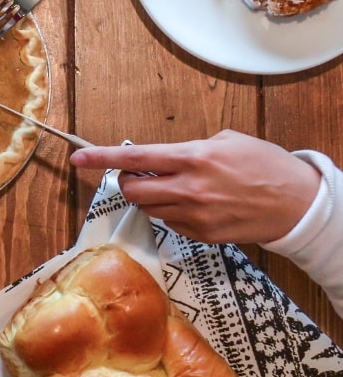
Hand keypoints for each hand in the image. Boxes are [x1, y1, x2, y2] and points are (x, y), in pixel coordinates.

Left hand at [69, 130, 320, 243]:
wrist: (297, 204)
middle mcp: (188, 188)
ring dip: (151, 198)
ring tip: (175, 188)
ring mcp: (193, 216)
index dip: (103, 158)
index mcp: (193, 158)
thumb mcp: (227, 141)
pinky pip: (169, 223)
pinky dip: (171, 213)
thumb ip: (188, 149)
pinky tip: (194, 204)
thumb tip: (163, 159)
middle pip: (133, 191)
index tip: (79, 159)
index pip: (135, 159)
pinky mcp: (200, 235)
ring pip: (148, 209)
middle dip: (128, 183)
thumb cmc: (264, 165)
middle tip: (140, 176)